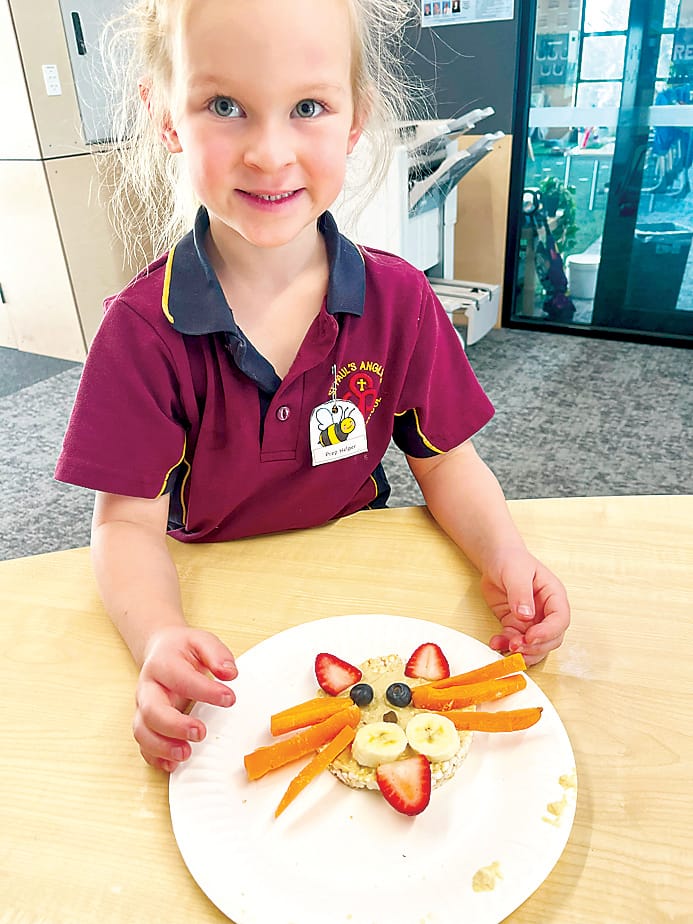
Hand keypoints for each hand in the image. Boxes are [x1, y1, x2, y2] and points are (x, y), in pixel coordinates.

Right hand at [133, 626, 237, 771]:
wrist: (159, 650)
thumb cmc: (181, 649)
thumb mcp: (201, 641)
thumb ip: (216, 655)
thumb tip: (229, 674)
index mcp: (162, 664)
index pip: (181, 678)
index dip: (205, 690)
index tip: (229, 698)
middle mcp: (148, 688)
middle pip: (153, 710)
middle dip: (175, 725)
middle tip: (201, 732)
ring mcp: (143, 708)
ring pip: (142, 731)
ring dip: (162, 747)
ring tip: (185, 754)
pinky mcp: (145, 723)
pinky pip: (143, 745)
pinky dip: (155, 758)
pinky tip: (173, 764)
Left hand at [480, 551, 569, 665]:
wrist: (496, 560)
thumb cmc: (511, 560)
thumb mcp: (516, 572)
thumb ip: (521, 593)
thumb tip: (526, 615)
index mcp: (554, 596)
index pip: (560, 620)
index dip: (548, 632)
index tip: (530, 636)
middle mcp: (546, 612)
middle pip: (551, 639)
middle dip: (535, 647)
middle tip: (515, 646)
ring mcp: (532, 621)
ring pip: (535, 646)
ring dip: (522, 652)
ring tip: (504, 647)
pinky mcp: (516, 626)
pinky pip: (515, 642)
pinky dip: (506, 646)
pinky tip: (495, 643)